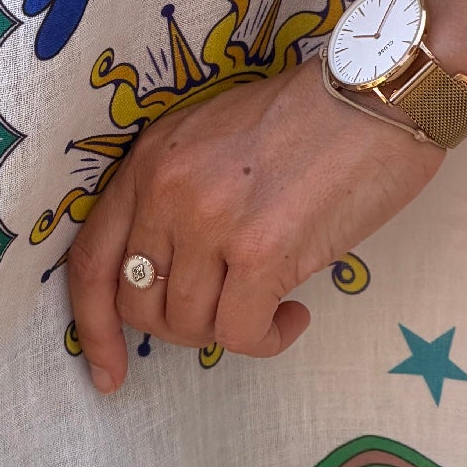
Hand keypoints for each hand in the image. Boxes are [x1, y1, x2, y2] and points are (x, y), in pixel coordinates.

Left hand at [67, 56, 443, 391]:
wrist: (374, 94)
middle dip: (178, 328)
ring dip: (231, 331)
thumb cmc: (306, 114)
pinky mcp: (261, 251)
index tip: (108, 372)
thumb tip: (170, 268)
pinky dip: (267, 340)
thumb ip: (177, 193)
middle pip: (138, 303)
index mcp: (148, 160)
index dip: (94, 326)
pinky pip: (241, 334)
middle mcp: (165, 190)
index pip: (92, 259)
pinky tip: (292, 314)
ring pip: (190, 324)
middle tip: (226, 313)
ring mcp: (209, 221)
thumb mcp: (212, 137)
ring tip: (271, 305)